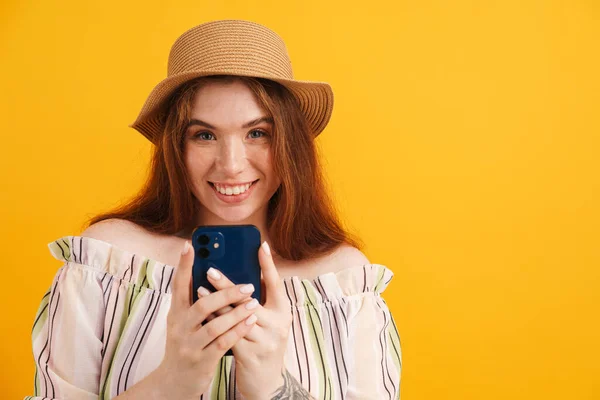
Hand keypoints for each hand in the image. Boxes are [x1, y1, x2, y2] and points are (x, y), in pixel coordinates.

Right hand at [157, 241, 258, 398]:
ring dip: (236, 312)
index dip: (183, 265)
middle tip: (248, 284)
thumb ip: (194, 302)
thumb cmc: (184, 345)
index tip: (190, 245)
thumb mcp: (183, 323)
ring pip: (215, 324)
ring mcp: (189, 345)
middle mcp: (180, 327)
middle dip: (226, 292)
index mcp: (175, 314)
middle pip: (202, 304)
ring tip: (254, 301)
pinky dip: (238, 330)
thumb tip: (213, 277)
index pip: (178, 285)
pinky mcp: (201, 360)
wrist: (172, 382)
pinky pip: (223, 342)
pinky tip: (251, 320)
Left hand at [197, 241, 293, 398]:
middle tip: (209, 269)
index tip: (261, 245)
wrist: (267, 384)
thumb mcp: (269, 322)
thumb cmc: (264, 345)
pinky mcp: (250, 355)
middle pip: (249, 298)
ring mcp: (265, 340)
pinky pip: (227, 334)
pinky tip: (202, 314)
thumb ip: (260, 300)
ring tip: (199, 289)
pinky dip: (214, 322)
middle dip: (227, 283)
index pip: (276, 283)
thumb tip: (244, 274)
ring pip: (235, 316)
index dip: (268, 264)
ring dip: (215, 302)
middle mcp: (277, 324)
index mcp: (283, 312)